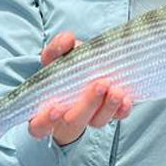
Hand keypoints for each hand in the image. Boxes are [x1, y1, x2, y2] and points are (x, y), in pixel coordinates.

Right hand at [28, 31, 131, 145]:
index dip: (45, 121)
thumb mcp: (57, 55)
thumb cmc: (66, 64)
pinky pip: (116, 117)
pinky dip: (121, 110)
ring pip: (97, 121)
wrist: (88, 64)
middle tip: (99, 85)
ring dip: (108, 107)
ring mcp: (90, 117)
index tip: (56, 108)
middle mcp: (67, 118)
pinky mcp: (110, 113)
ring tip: (116, 90)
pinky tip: (126, 99)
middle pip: (74, 122)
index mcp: (46, 107)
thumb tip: (67, 39)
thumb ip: (58, 47)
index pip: (39, 126)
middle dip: (87, 105)